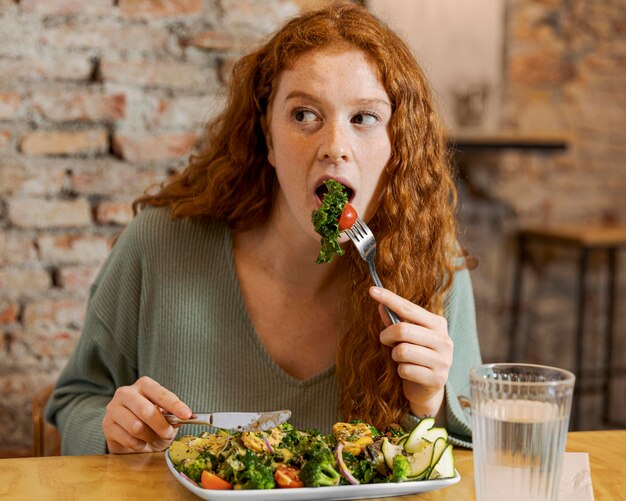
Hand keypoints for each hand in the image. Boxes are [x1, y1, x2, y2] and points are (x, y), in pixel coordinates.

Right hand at [102, 376, 191, 453]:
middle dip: (161, 425)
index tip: (187, 415)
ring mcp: (114, 408)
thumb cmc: (151, 423)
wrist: (129, 437)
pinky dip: (139, 445)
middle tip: (169, 433)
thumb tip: (186, 416)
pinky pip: (127, 439)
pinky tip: (140, 442)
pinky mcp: (107, 426)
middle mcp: (126, 393)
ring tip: (152, 438)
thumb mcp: (164, 416)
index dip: (175, 405)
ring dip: (149, 437)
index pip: (160, 394)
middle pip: (146, 411)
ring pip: (136, 427)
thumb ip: (173, 415)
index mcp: (144, 385)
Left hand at [369, 287, 452, 417]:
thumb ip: (394, 322)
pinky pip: (405, 369)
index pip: (409, 307)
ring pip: (402, 351)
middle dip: (386, 336)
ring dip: (394, 356)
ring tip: (400, 358)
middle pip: (402, 329)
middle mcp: (444, 340)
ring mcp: (443, 360)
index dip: (389, 298)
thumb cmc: (415, 357)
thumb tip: (379, 305)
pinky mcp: (438, 378)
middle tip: (385, 341)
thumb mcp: (405, 337)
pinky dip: (400, 371)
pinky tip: (407, 373)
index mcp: (438, 323)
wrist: (427, 390)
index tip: (371, 290)